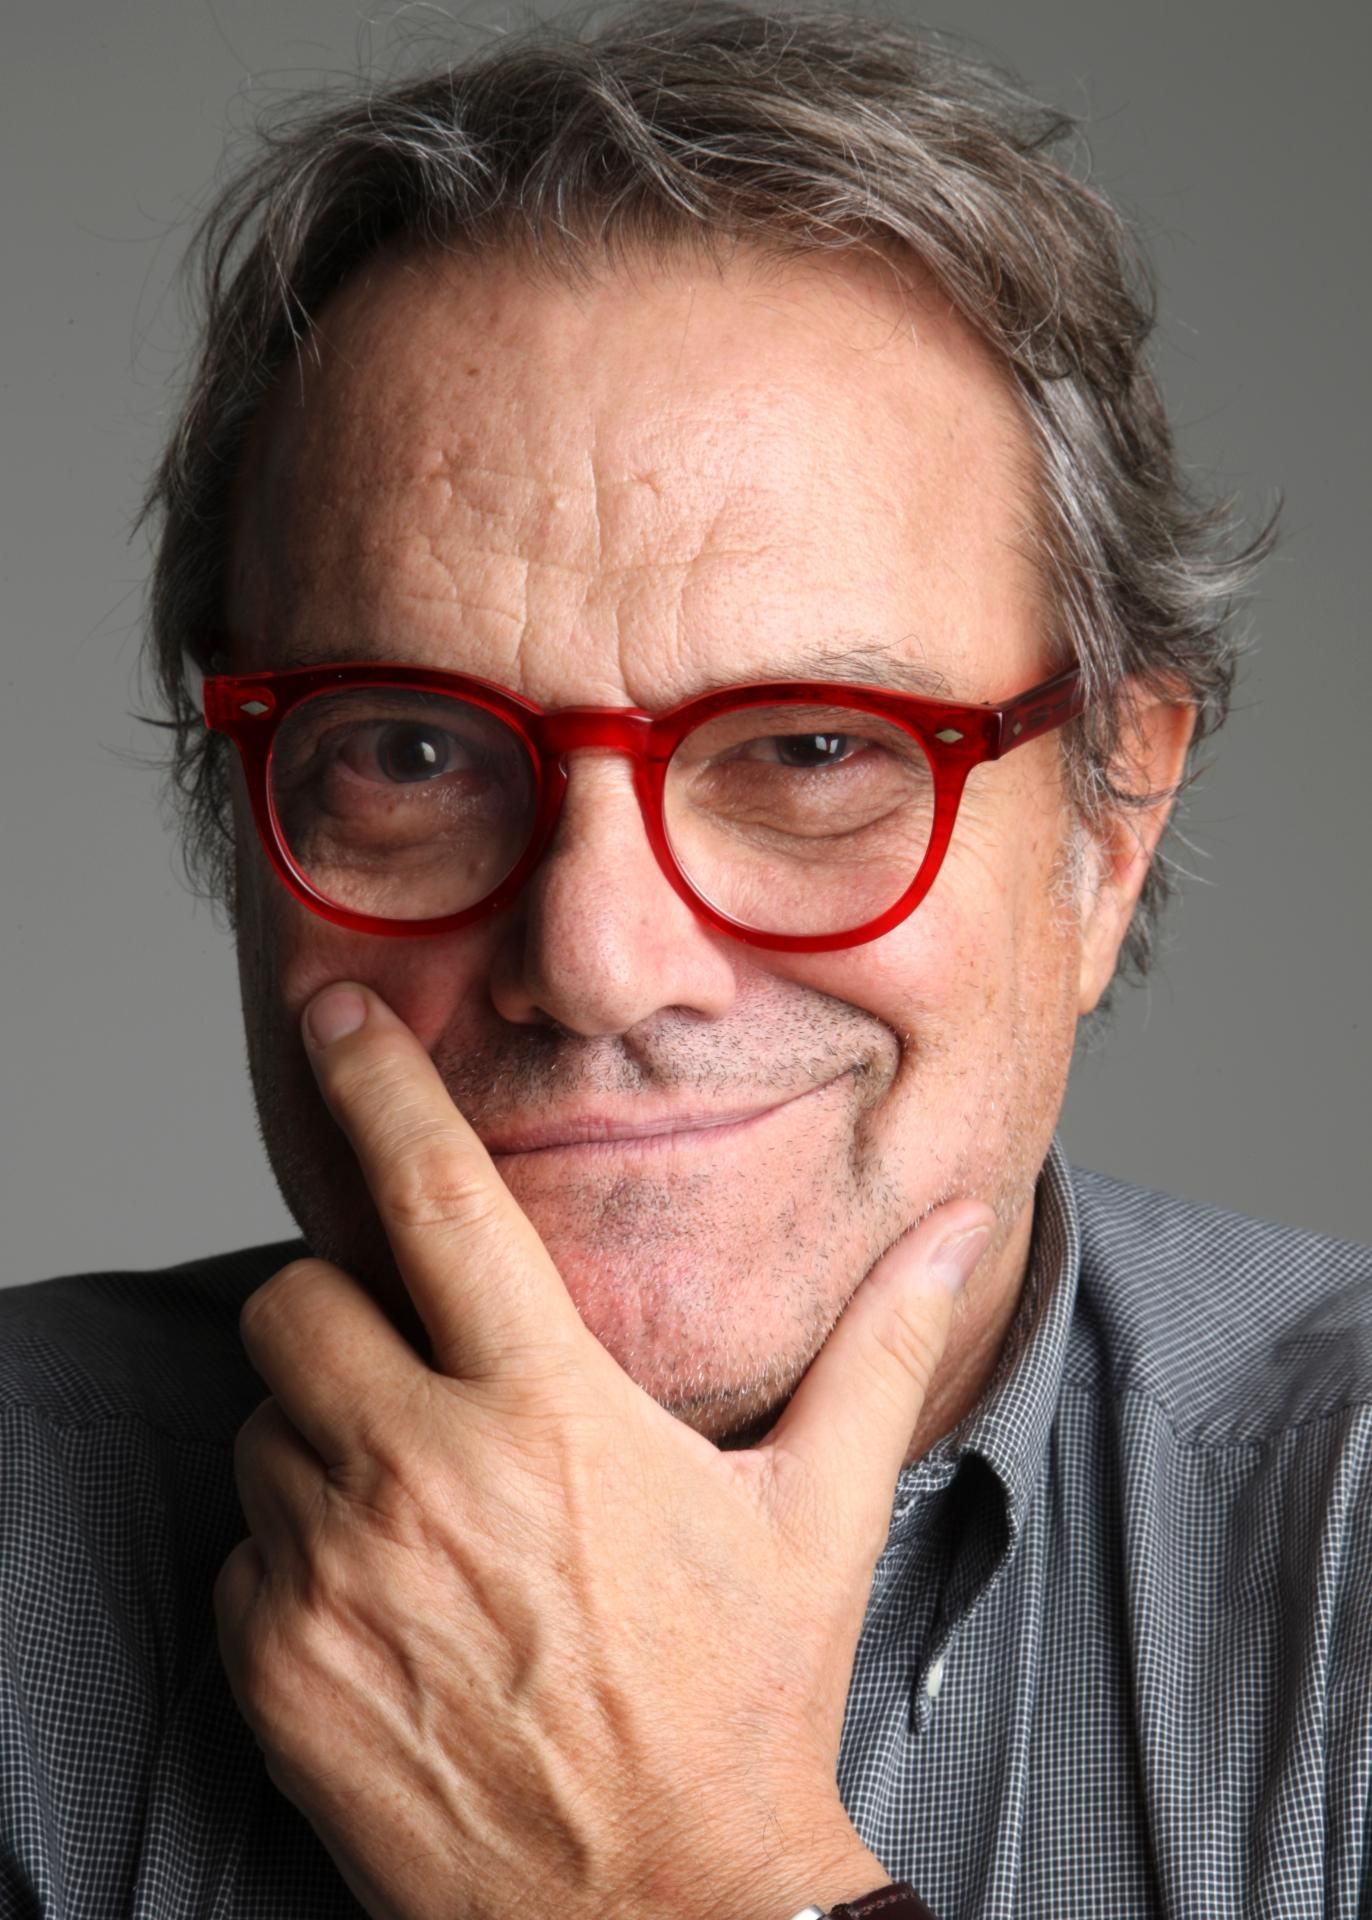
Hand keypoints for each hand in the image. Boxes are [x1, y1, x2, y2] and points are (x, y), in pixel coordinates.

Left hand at [213, 982, 991, 1919]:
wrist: (657, 1913)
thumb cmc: (742, 1701)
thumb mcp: (821, 1511)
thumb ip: (882, 1346)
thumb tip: (965, 1225)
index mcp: (551, 1411)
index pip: (434, 1195)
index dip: (374, 1082)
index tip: (329, 1014)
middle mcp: (424, 1478)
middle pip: (293, 1301)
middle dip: (340, 1311)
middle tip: (422, 1371)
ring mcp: (335, 1580)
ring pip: (264, 1426)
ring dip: (324, 1439)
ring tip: (431, 1509)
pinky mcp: (277, 1672)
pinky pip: (242, 1551)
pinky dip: (297, 1557)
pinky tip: (397, 1612)